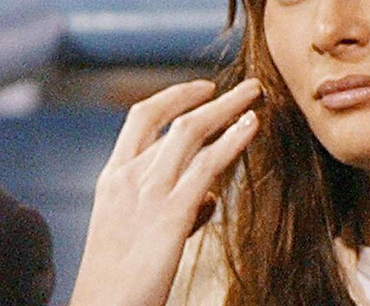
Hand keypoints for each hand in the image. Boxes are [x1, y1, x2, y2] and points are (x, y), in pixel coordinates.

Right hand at [69, 78, 261, 305]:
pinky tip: (252, 127)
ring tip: (257, 96)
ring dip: (228, 108)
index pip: (141, 118)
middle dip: (211, 98)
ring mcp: (149, 191)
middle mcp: (129, 176)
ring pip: (192, 131)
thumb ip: (171, 207)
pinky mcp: (172, 212)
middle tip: (245, 87)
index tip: (202, 90)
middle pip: (172, 119)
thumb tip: (208, 197)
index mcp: (112, 177)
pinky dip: (232, 139)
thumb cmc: (118, 282)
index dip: (173, 97)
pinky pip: (208, 164)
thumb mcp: (135, 233)